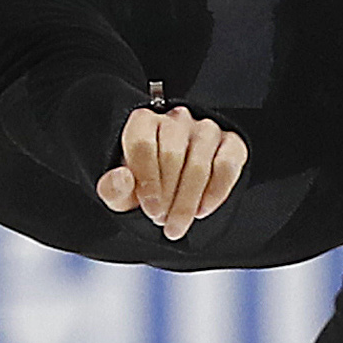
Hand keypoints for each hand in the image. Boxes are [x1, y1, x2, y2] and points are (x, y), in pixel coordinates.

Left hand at [98, 106, 245, 241]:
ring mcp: (206, 128)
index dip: (147, 181)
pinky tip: (202, 210)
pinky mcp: (231, 142)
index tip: (151, 210)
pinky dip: (216, 193)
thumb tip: (122, 178)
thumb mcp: (122, 193)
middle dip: (168, 196)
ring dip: (189, 200)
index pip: (143, 144)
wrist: (175, 187)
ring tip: (179, 223)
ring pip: (200, 164)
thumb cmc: (145, 185)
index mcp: (143, 122)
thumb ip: (112, 189)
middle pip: (172, 156)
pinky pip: (226, 166)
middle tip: (163, 222)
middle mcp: (176, 119)